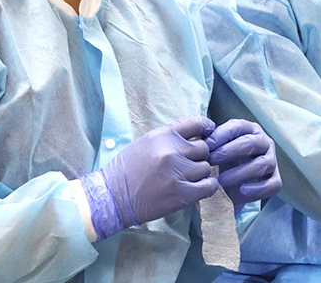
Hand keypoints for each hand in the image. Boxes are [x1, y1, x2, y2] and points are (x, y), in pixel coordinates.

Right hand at [77, 116, 219, 239]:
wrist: (111, 197)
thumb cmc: (127, 170)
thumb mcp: (146, 142)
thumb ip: (170, 138)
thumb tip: (197, 135)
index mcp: (162, 135)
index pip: (197, 123)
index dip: (207, 128)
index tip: (209, 134)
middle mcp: (171, 151)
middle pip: (204, 148)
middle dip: (200, 156)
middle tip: (189, 164)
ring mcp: (177, 173)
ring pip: (206, 167)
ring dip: (200, 173)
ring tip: (187, 178)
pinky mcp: (181, 194)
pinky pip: (208, 186)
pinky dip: (207, 187)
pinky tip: (198, 188)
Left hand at [205, 119, 281, 208]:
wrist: (236, 180)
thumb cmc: (224, 159)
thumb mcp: (216, 148)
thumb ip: (209, 143)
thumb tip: (196, 140)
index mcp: (249, 129)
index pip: (236, 127)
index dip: (220, 136)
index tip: (204, 147)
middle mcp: (264, 141)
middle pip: (250, 143)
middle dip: (228, 152)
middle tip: (210, 162)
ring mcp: (272, 160)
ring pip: (262, 164)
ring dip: (240, 172)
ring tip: (221, 180)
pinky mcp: (275, 179)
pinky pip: (273, 184)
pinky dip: (258, 189)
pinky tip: (242, 191)